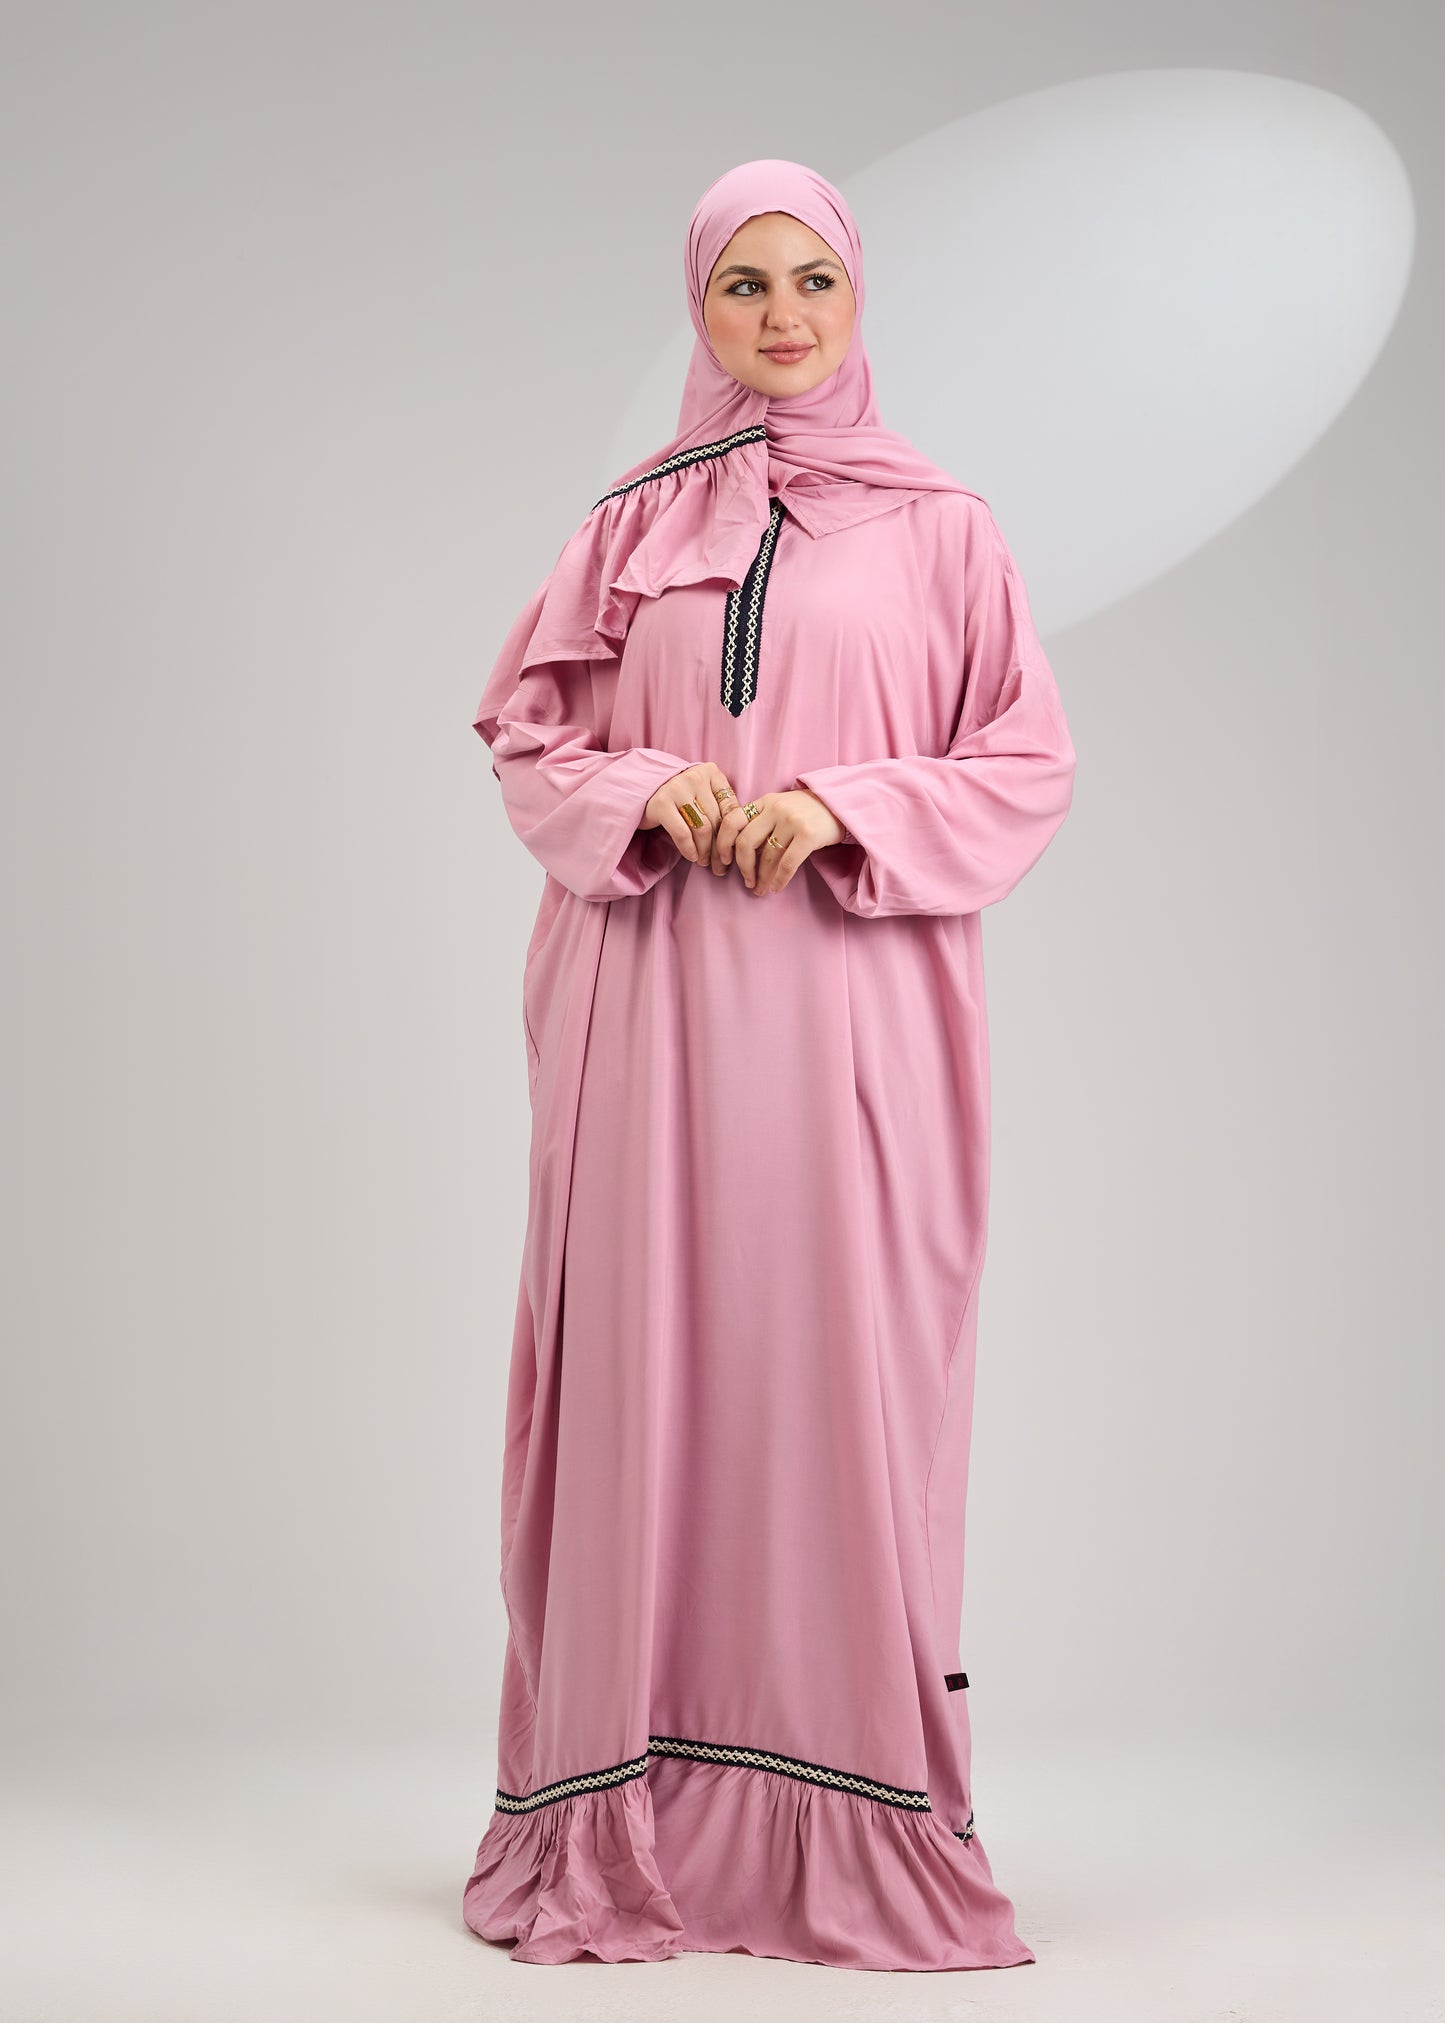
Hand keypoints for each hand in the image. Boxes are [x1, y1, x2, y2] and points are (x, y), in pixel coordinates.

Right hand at [641, 763, 746, 874]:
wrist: (643, 793)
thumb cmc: (680, 799)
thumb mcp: (703, 796)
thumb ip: (720, 808)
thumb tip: (739, 840)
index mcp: (711, 772)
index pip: (731, 807)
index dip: (734, 834)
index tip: (733, 853)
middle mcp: (695, 776)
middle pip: (717, 820)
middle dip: (720, 848)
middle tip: (721, 866)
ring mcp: (677, 788)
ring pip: (703, 828)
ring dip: (705, 851)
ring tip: (704, 862)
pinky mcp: (661, 803)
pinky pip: (682, 833)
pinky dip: (689, 849)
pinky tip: (691, 857)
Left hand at [731, 787, 845, 895]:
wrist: (841, 804)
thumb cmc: (807, 811)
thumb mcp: (781, 807)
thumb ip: (761, 821)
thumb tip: (740, 853)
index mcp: (764, 802)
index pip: (732, 821)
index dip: (722, 843)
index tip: (723, 861)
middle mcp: (775, 809)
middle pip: (746, 842)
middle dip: (742, 867)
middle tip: (746, 881)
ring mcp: (792, 821)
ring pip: (767, 856)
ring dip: (761, 878)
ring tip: (760, 890)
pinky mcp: (808, 835)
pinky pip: (787, 863)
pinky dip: (779, 879)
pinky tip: (776, 888)